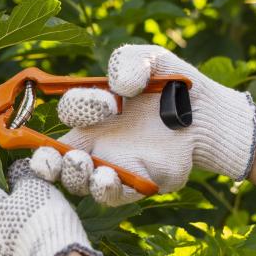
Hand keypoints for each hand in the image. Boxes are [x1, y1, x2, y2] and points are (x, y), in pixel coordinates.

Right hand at [30, 44, 255, 205]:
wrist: (208, 114)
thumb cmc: (173, 85)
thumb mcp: (151, 59)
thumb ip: (129, 60)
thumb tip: (119, 86)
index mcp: (92, 113)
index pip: (68, 113)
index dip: (79, 107)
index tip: (108, 103)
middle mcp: (95, 142)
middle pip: (55, 159)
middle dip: (47, 161)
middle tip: (57, 156)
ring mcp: (113, 166)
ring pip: (78, 181)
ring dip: (74, 176)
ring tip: (84, 165)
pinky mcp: (136, 184)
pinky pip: (111, 196)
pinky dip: (104, 190)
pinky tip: (106, 178)